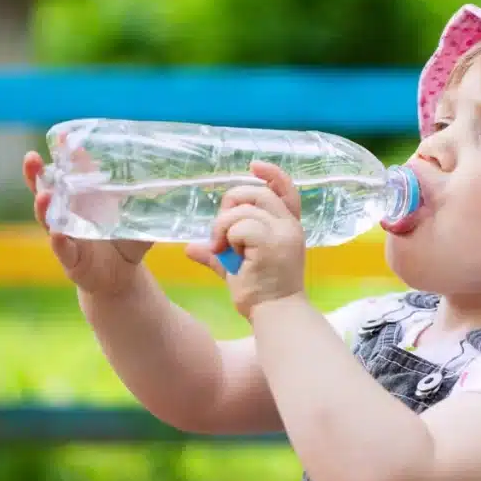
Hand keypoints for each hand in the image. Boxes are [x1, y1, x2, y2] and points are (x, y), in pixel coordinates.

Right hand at [23, 149, 151, 292]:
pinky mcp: (70, 260)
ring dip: (43, 207)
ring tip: (43, 194)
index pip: (70, 173)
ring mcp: (66, 236)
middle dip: (36, 174)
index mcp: (83, 199)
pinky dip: (59, 241)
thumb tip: (172, 181)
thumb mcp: (135, 217)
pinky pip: (62, 249)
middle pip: (46, 190)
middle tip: (32, 157)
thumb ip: (147, 200)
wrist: (120, 277)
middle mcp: (68, 214)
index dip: (64, 155)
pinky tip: (56, 233)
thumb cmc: (124, 241)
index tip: (62, 135)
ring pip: (48, 219)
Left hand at [209, 161, 305, 320]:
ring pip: (243, 209)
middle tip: (221, 230)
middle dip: (232, 204)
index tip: (253, 165)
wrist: (276, 314)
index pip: (286, 190)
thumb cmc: (262, 293)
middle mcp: (289, 225)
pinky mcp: (272, 243)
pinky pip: (240, 225)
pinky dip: (227, 236)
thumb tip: (190, 247)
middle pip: (257, 192)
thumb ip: (219, 253)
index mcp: (287, 226)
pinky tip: (228, 254)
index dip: (272, 174)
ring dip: (223, 226)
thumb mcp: (238, 266)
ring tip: (221, 248)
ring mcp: (283, 233)